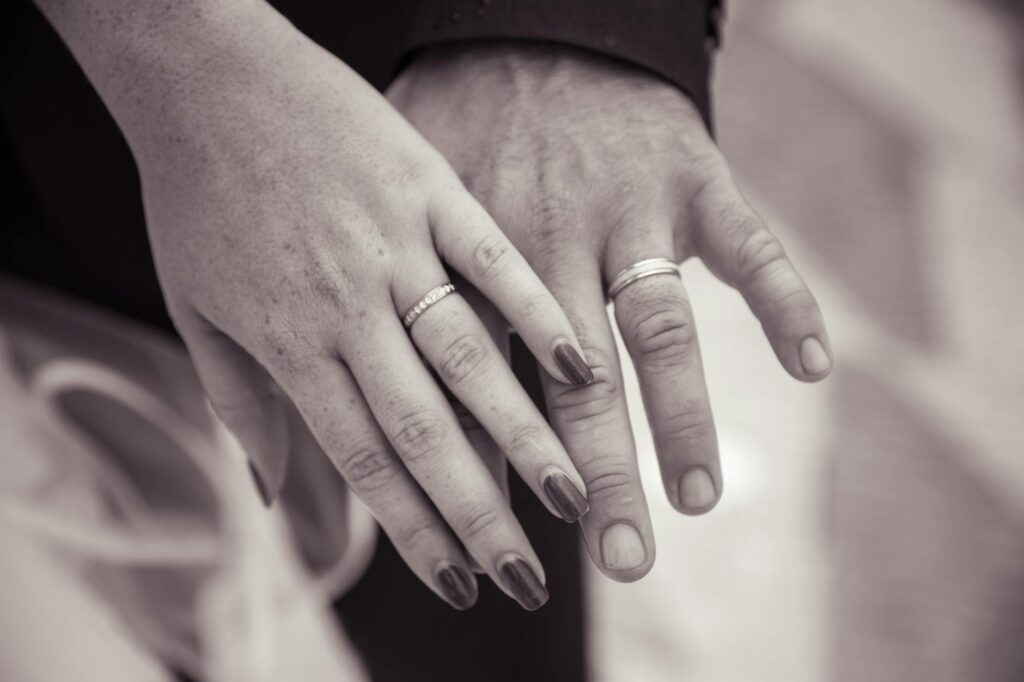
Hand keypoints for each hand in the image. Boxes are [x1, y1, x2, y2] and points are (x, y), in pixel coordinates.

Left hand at [41, 1, 594, 609]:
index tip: (460, 583)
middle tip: (530, 576)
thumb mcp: (195, 307)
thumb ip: (240, 402)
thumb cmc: (198, 196)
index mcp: (292, 344)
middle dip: (478, 512)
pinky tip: (579, 367)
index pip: (364, 459)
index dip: (414, 530)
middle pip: (423, 428)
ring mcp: (396, 247)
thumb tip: (271, 495)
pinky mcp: (431, 190)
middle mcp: (349, 309)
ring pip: (467, 357)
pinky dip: (534, 314)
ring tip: (571, 496)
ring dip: (521, 433)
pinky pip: (492, 261)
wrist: (207, 78)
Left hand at [390, 42, 832, 580]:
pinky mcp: (692, 174)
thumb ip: (394, 292)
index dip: (492, 475)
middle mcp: (551, 242)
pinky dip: (785, 301)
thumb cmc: (446, 119)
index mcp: (474, 259)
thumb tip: (343, 427)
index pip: (480, 389)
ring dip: (682, 417)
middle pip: (577, 381)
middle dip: (597, 476)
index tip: (502, 549)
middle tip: (620, 561)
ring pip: (659, 329)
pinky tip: (812, 365)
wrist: (521, 19)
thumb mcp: (391, 200)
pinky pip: (749, 244)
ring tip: (698, 499)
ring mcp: (628, 208)